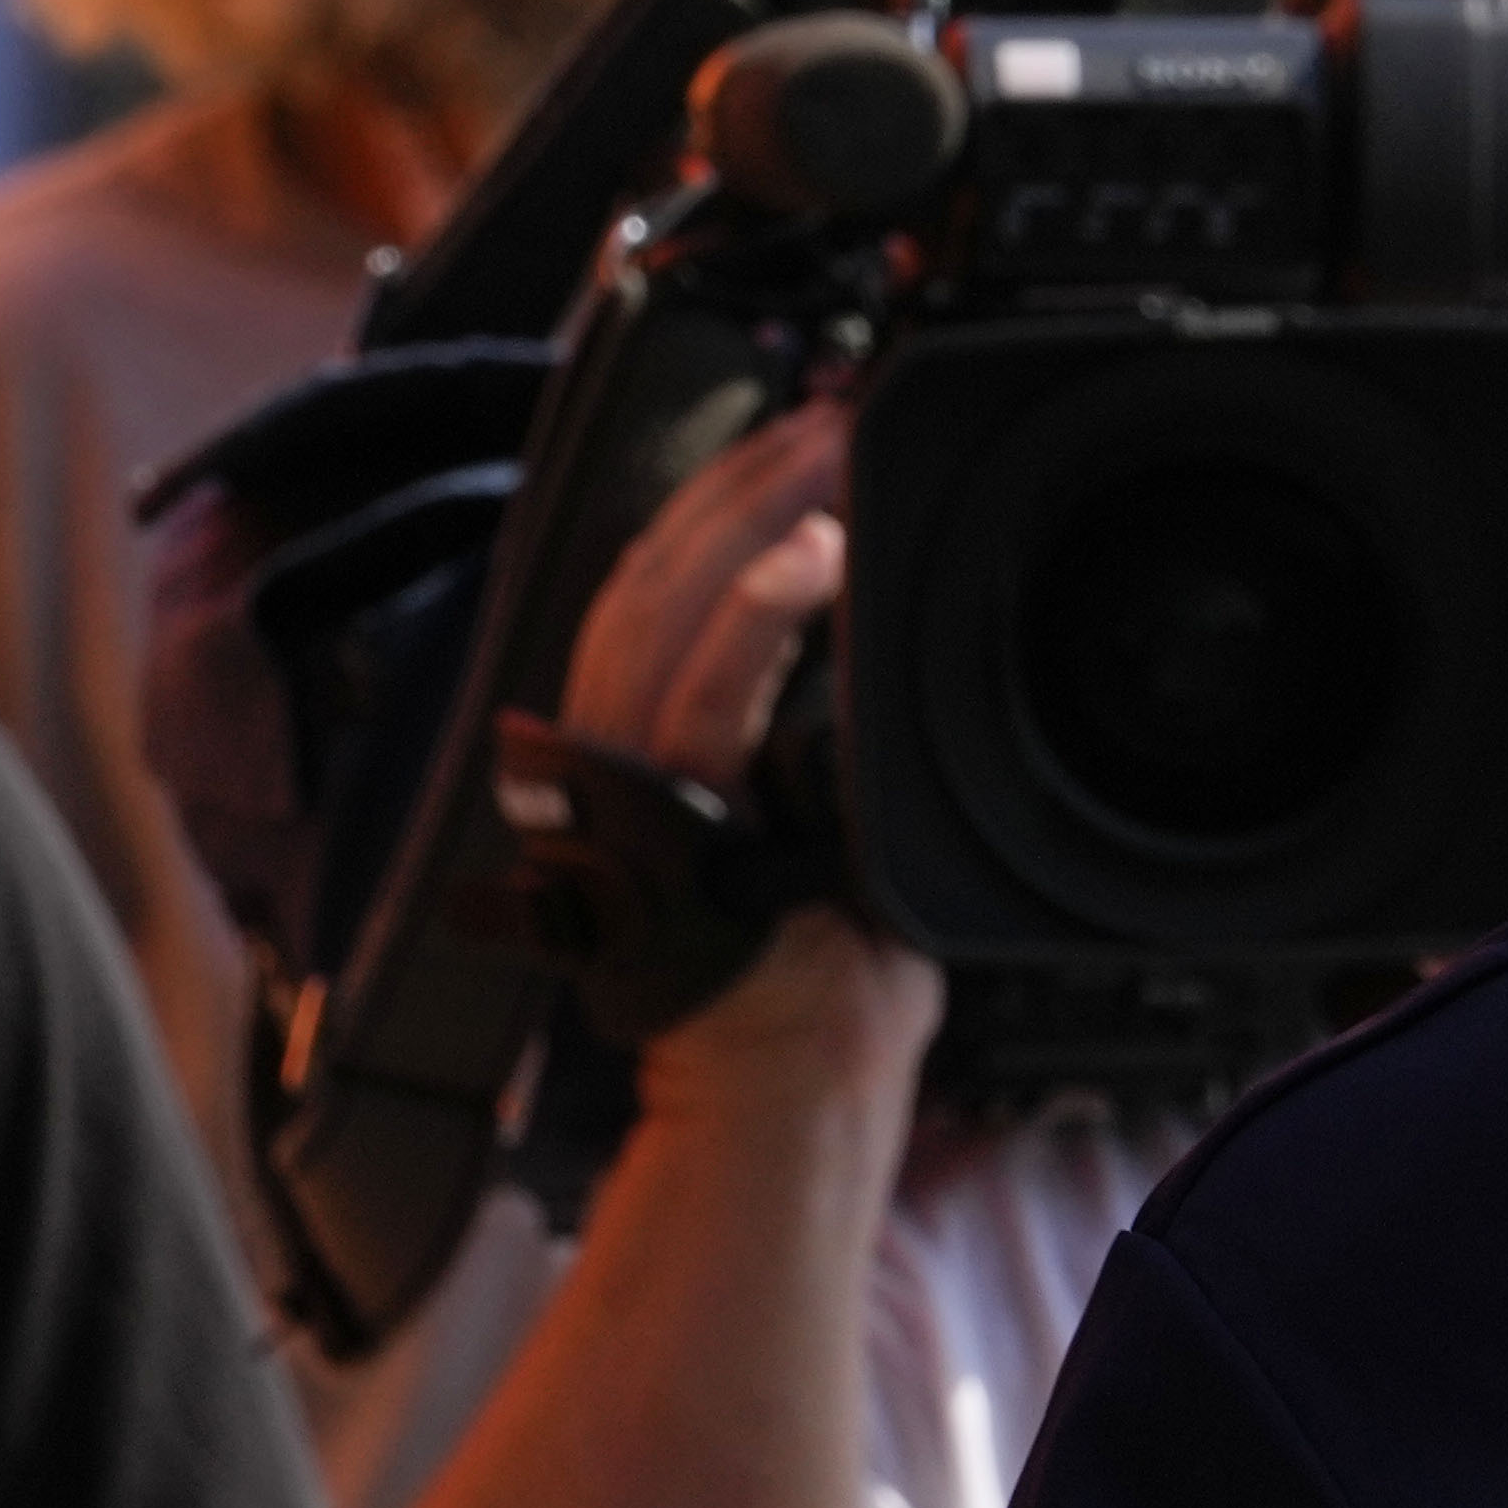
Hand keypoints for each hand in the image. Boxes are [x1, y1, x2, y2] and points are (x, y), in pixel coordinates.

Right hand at [559, 398, 935, 1087]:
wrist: (783, 1098)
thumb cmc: (815, 985)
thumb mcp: (833, 828)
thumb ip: (837, 737)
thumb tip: (896, 646)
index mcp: (639, 744)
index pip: (657, 582)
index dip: (719, 491)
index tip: (799, 425)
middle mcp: (611, 754)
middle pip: (652, 570)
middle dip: (742, 475)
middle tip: (833, 409)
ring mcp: (628, 791)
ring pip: (664, 612)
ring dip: (752, 515)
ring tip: (829, 447)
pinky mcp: (666, 832)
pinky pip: (698, 701)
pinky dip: (750, 616)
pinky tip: (812, 552)